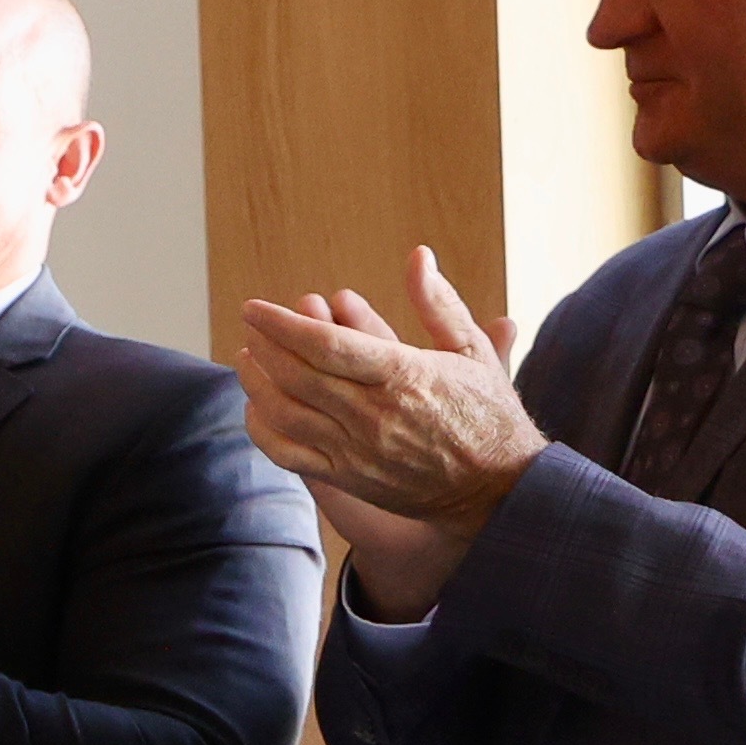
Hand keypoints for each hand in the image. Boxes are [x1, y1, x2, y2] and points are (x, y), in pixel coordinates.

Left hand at [239, 251, 545, 603]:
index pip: (325, 344)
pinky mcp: (347, 478)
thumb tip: (418, 255)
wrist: (499, 489)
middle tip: (251, 327)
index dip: (282, 324)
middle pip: (297, 375)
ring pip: (285, 413)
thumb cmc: (487, 412)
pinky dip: (263, 429)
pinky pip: (288, 454)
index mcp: (403, 375)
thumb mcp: (471, 350)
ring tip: (246, 358)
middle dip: (264, 346)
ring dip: (256, 383)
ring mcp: (356, 450)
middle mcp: (374, 414)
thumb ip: (438, 303)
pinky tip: (257, 407)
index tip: (254, 308)